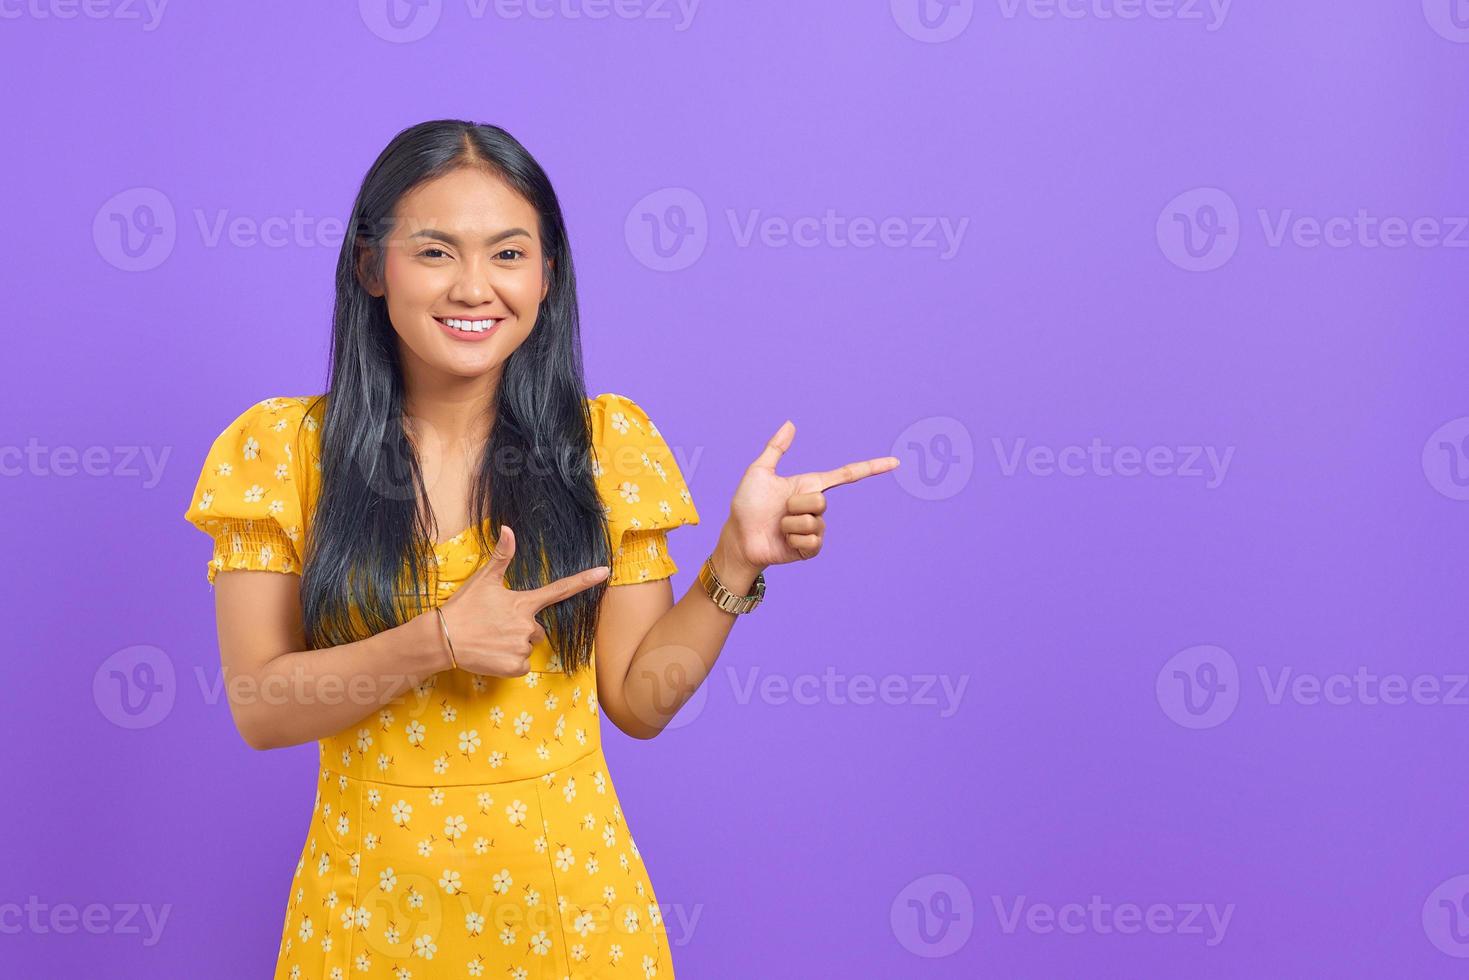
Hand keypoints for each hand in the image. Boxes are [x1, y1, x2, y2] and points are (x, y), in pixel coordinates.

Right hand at [432, 525, 608, 675]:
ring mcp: (522, 646)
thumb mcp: (483, 580)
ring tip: (490, 639)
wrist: (443, 639)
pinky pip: (521, 665)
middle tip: (496, 626)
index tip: (605, 572)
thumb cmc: (464, 608)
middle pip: (537, 628)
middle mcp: (528, 625)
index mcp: (523, 602)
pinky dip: (509, 662)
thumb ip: (501, 556)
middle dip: (521, 628)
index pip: (560, 589)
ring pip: (527, 647)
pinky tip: (492, 654)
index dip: (584, 580)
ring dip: (513, 645)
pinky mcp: (515, 666)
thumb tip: (507, 528)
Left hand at [720, 419, 899, 569]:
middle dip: (795, 504)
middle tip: (778, 510)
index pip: (846, 475)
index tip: (894, 462)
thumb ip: (776, 448)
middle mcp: (815, 506)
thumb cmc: (746, 505)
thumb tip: (790, 424)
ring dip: (790, 524)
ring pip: (814, 522)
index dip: (871, 468)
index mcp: (809, 486)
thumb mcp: (759, 472)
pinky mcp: (810, 548)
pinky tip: (784, 540)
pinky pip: (812, 540)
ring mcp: (814, 528)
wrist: (738, 538)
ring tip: (778, 526)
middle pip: (821, 501)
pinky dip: (794, 539)